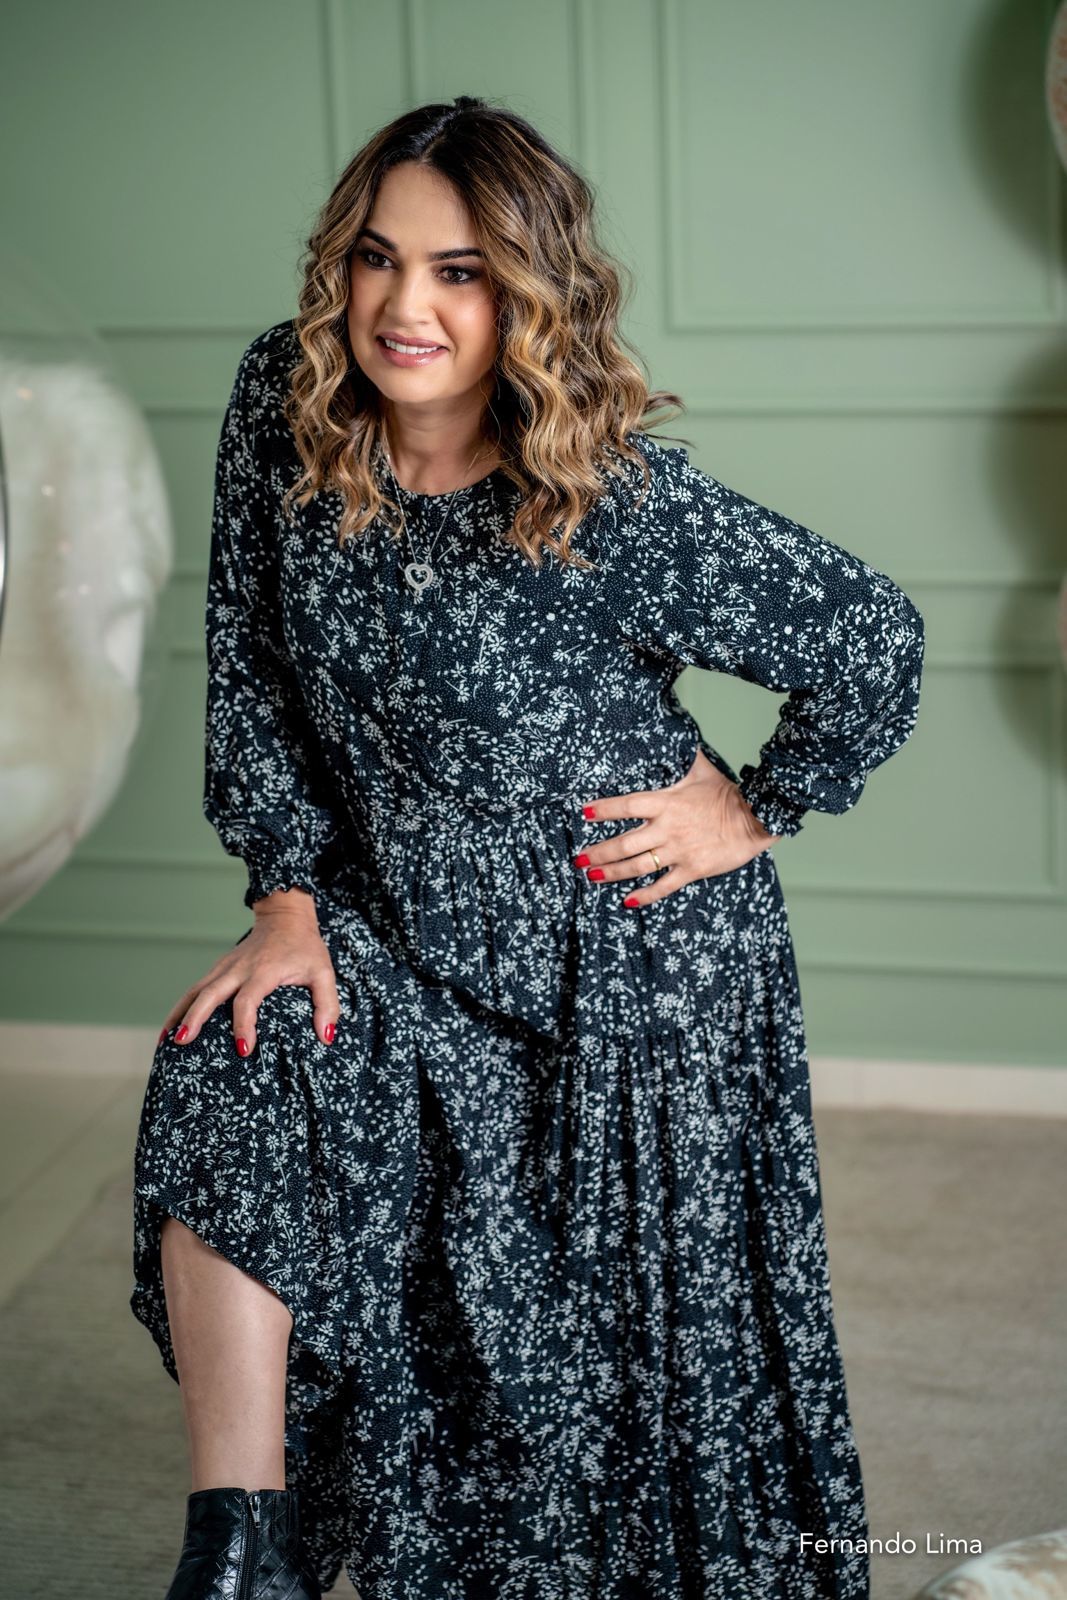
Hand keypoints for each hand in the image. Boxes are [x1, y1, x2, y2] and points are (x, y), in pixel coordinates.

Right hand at [159, 893, 340, 1055]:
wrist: (285, 916)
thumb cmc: (305, 948)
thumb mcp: (324, 972)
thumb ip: (327, 1004)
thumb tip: (326, 1038)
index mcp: (264, 971)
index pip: (248, 1000)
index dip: (245, 1025)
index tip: (244, 1049)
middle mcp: (239, 968)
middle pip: (211, 994)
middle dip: (195, 1018)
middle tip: (183, 1043)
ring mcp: (225, 967)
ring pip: (196, 990)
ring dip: (180, 1014)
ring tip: (166, 1041)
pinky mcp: (218, 968)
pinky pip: (196, 988)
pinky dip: (181, 1006)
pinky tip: (171, 1027)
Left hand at [574, 746, 779, 907]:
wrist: (757, 818)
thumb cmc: (728, 793)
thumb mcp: (701, 770)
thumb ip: (681, 756)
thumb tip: (671, 730)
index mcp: (667, 802)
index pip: (627, 805)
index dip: (604, 809)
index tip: (585, 813)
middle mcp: (668, 828)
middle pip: (624, 842)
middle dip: (599, 852)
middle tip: (579, 858)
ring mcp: (679, 851)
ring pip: (638, 866)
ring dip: (612, 872)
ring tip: (592, 876)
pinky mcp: (692, 869)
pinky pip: (663, 886)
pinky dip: (644, 895)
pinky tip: (627, 900)